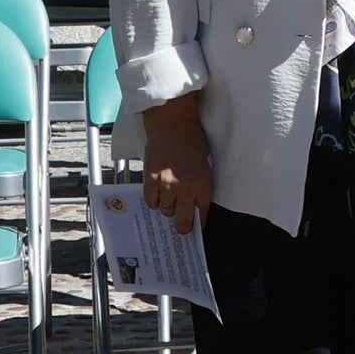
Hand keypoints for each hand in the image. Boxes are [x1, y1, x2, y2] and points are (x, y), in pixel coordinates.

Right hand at [138, 91, 211, 232]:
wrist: (172, 123)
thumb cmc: (191, 140)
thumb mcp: (203, 165)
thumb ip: (199, 185)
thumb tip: (192, 205)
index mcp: (203, 184)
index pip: (202, 214)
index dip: (198, 225)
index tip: (196, 230)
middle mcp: (186, 188)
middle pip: (183, 221)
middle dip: (182, 228)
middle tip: (181, 228)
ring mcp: (167, 184)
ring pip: (166, 211)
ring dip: (167, 208)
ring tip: (168, 200)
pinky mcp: (151, 179)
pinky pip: (151, 201)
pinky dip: (153, 201)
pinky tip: (157, 194)